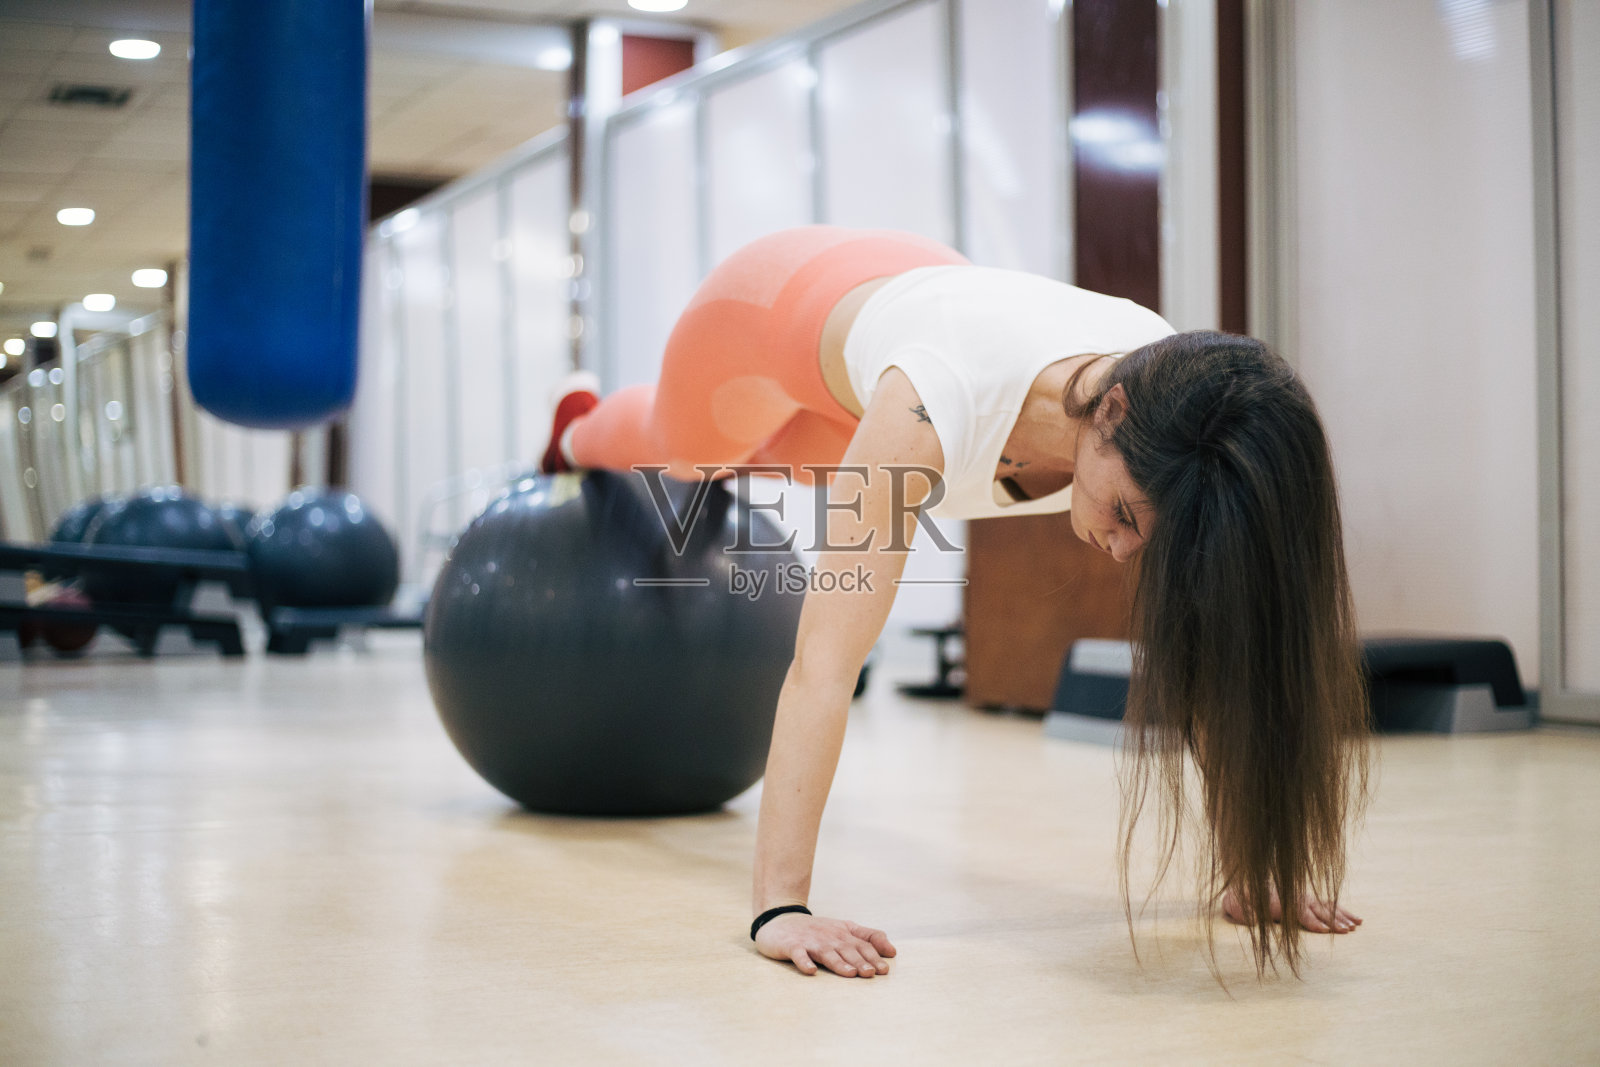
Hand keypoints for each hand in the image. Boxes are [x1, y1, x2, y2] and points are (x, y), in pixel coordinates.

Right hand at [754, 912, 895, 976]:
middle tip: (870, 974)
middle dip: (860, 961)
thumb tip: (892, 951)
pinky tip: (811, 971)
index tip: (884, 969)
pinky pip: (799, 955)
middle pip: (847, 949)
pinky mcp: (792, 946)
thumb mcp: (844, 929)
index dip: (874, 955)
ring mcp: (810, 941)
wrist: (780, 921)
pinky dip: (804, 962)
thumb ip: (868, 937)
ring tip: (850, 973)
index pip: (862, 943)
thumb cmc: (817, 931)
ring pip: (827, 953)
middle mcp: (829, 936)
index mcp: (843, 933)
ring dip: (838, 963)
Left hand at [1222, 886, 1361, 933]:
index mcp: (1279, 901)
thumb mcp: (1235, 904)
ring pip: (1326, 906)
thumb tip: (1255, 919)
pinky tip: (1357, 920)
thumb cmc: (1239, 898)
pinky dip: (1343, 911)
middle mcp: (1294, 898)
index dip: (1311, 921)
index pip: (1299, 911)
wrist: (1242, 880)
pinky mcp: (1308, 899)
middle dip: (1332, 920)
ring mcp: (1303, 897)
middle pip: (1316, 909)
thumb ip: (1243, 911)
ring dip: (1341, 916)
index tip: (1324, 930)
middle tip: (1347, 930)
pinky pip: (1328, 905)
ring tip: (1356, 926)